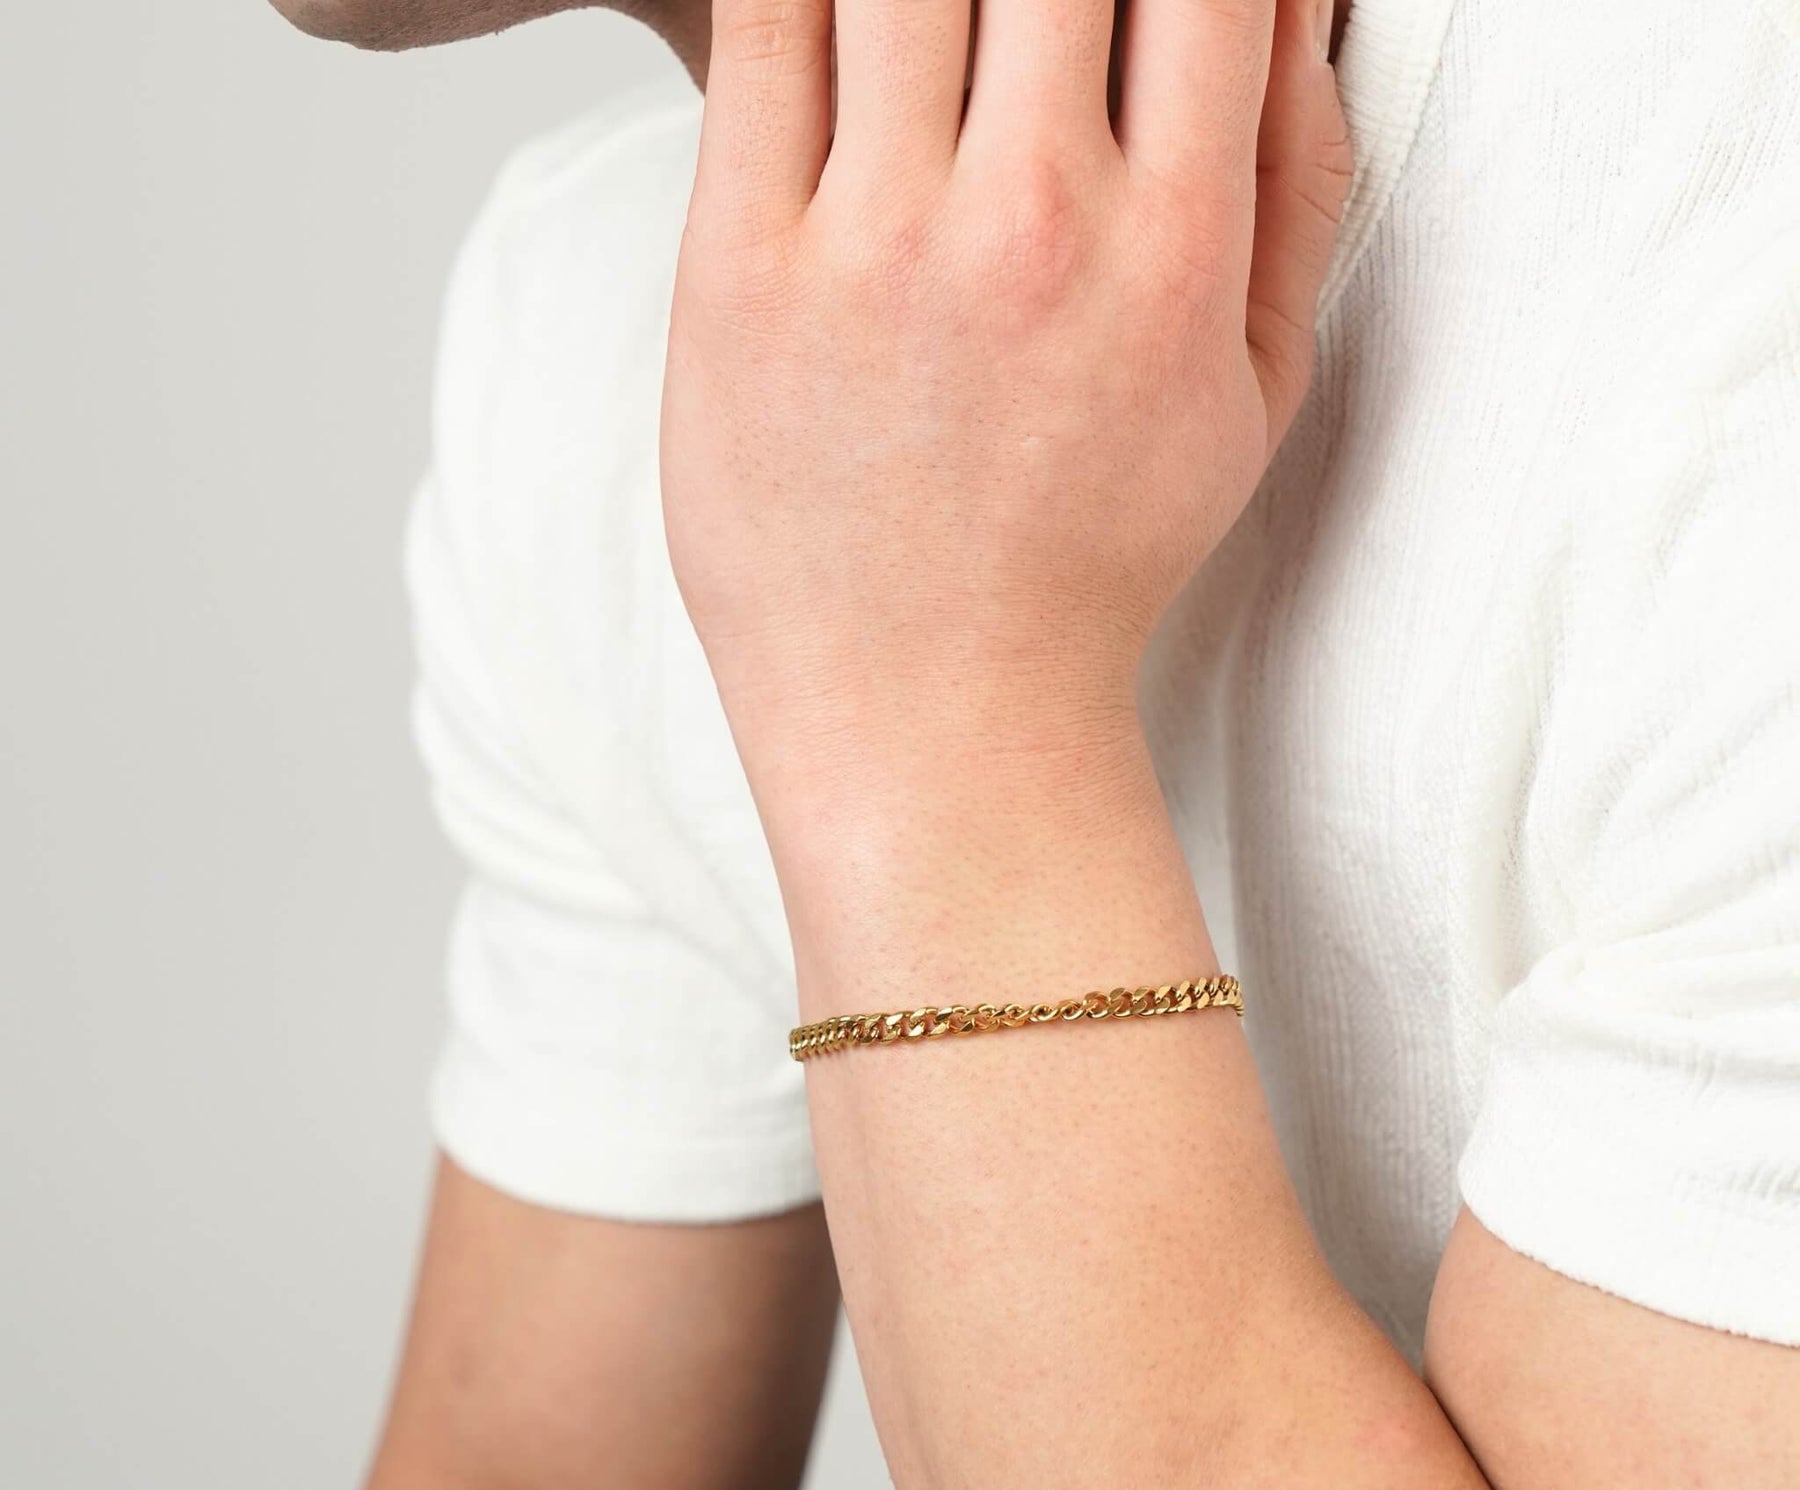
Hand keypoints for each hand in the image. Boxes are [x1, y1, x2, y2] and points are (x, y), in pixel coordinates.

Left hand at [661, 0, 1350, 824]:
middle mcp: (1030, 224)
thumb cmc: (1089, 560)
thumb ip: (1297, 185)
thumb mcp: (1253, 398)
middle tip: (1025, 37)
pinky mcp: (738, 270)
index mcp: (1173, 249)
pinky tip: (836, 23)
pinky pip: (760, 31)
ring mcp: (873, 244)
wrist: (934, 711)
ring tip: (936, 45)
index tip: (1137, 6)